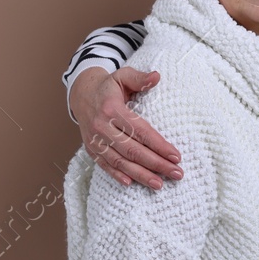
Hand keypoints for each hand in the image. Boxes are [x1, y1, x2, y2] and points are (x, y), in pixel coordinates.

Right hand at [70, 66, 182, 189]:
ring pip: (119, 161)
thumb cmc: (108, 86)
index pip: (140, 130)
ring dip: (140, 175)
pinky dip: (116, 175)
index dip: (159, 145)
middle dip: (156, 164)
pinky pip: (104, 165)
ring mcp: (94, 139)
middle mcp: (101, 126)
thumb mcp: (123, 76)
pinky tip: (131, 183)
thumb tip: (157, 76)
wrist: (81, 94)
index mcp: (111, 109)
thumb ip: (140, 78)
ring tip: (159, 184)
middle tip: (177, 173)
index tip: (176, 156)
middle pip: (132, 150)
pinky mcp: (90, 148)